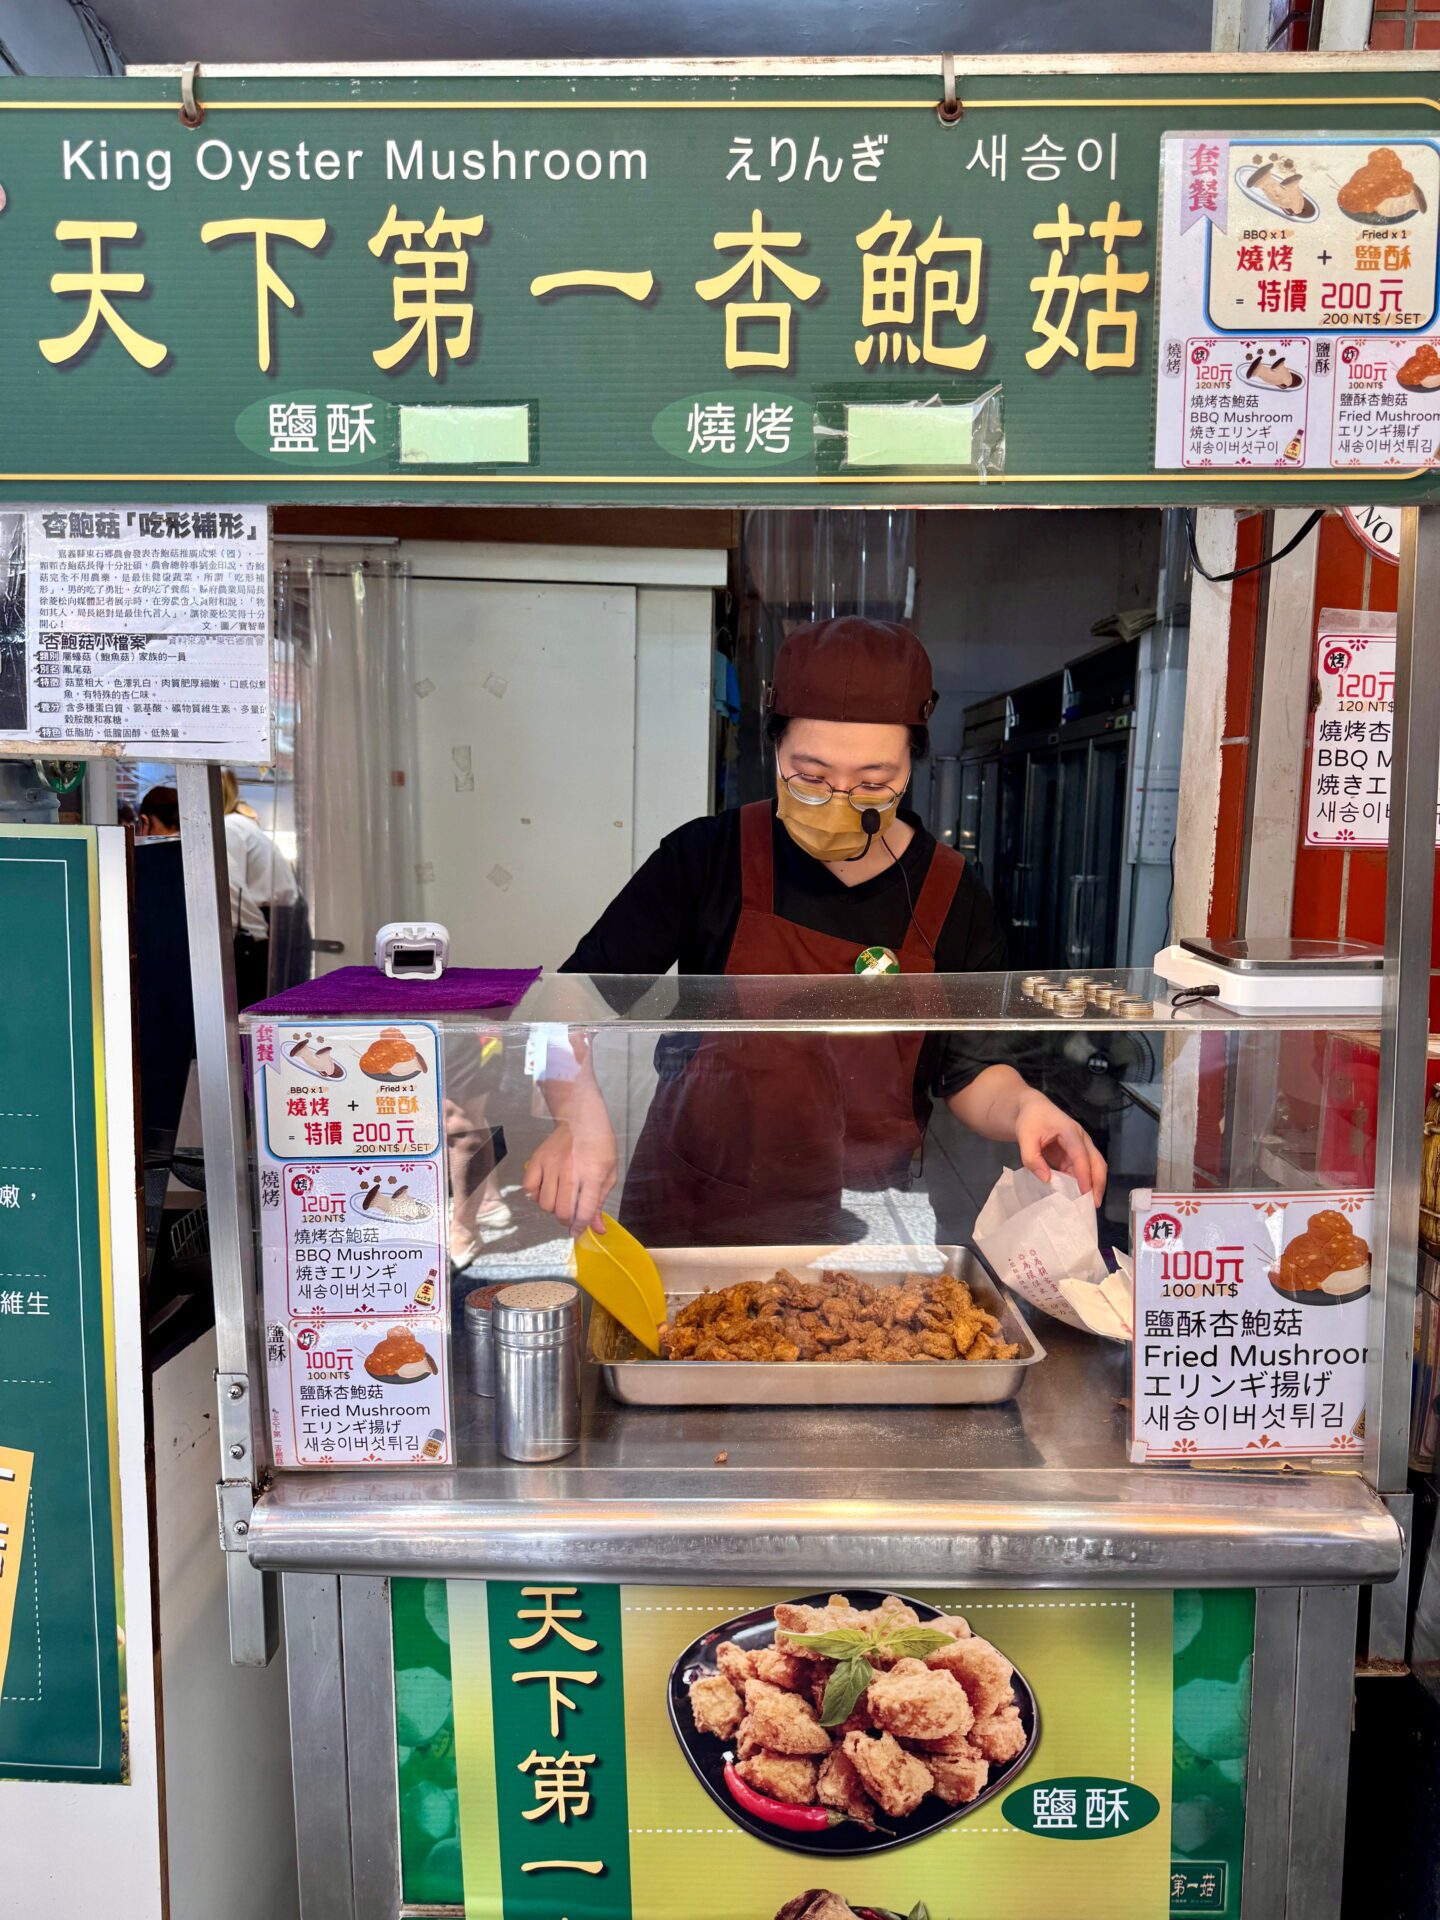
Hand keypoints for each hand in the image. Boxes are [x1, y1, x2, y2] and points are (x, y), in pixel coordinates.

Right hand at [522, 1119, 617, 1235]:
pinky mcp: (537, 1160)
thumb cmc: (600, 1147)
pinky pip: (529, 1189)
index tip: (578, 1230)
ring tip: (560, 1199)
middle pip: (561, 1211)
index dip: (580, 1227)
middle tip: (570, 1215)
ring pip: (545, 1204)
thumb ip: (600, 1203)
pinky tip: (546, 1190)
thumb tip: (598, 1230)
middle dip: (566, 1221)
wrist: (581, 1120)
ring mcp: (551, 1165)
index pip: (583, 1212)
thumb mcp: (609, 1174)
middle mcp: (570, 1171)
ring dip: (552, 1208)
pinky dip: (536, 1196)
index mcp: (592, 1175)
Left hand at [1013, 1091, 1106, 1202]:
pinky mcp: (1075, 1154)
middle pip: (1097, 1162)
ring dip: (1092, 1185)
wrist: (1032, 1109)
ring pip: (1093, 1167)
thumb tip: (1046, 1179)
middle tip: (1093, 1204)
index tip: (1085, 1193)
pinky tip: (1076, 1196)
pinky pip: (1081, 1169)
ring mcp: (1080, 1146)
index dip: (1084, 1175)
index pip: (1081, 1156)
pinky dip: (1081, 1182)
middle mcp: (1081, 1139)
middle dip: (1098, 1183)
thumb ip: (1032, 1158)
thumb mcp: (1025, 1137)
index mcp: (1070, 1132)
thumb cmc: (1030, 1120)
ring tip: (1087, 1205)